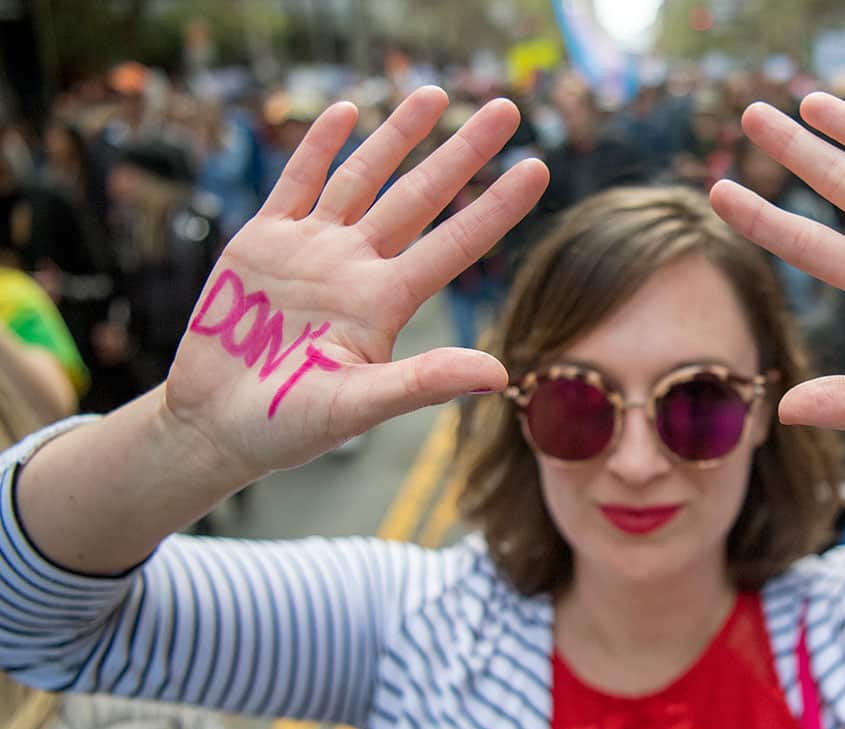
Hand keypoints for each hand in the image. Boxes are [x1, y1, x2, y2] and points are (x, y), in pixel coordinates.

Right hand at [163, 89, 547, 476]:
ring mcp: (311, 249)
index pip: (456, 245)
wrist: (213, 424)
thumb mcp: (356, 406)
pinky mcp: (262, 242)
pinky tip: (347, 112)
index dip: (496, 207)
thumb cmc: (286, 426)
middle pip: (420, 197)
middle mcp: (357, 267)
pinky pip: (297, 183)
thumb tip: (498, 375)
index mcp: (385, 303)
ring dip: (397, 136)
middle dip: (462, 152)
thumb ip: (422, 384)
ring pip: (363, 178)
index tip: (539, 168)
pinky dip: (318, 146)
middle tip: (506, 108)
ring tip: (434, 94)